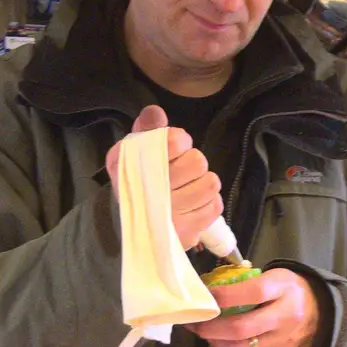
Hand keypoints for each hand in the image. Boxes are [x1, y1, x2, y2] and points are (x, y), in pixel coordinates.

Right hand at [104, 104, 222, 250]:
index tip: (175, 148)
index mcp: (131, 163)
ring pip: (210, 184)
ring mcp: (168, 215)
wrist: (132, 227)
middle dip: (193, 163)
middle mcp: (148, 190)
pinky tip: (194, 205)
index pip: (175, 141)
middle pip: (198, 161)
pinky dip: (208, 203)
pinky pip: (214, 207)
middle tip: (182, 172)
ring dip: (203, 184)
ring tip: (189, 188)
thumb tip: (155, 113)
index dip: (179, 142)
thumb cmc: (138, 183)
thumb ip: (147, 129)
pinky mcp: (185, 233)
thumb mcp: (136, 151)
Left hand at [189, 268, 323, 346]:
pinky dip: (228, 346)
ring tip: (201, 332)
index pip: (254, 292)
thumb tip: (211, 288)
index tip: (206, 294)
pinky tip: (218, 338)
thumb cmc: (289, 291)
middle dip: (212, 326)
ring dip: (215, 341)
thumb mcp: (276, 277)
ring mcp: (281, 338)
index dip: (226, 295)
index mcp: (284, 288)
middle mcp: (284, 315)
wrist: (321, 316)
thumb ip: (249, 282)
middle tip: (195, 322)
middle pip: (242, 326)